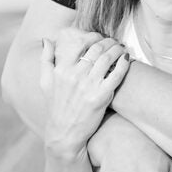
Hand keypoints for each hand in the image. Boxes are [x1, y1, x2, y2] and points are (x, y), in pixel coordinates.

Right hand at [40, 31, 128, 159]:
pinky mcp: (102, 96)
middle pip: (97, 49)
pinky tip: (127, 59)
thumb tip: (47, 40)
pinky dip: (124, 63)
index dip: (93, 37)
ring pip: (108, 58)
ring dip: (118, 49)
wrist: (65, 134)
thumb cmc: (56, 107)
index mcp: (61, 70)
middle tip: (114, 42)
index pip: (80, 44)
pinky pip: (117, 74)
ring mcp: (89, 85)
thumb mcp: (44, 83)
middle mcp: (75, 75)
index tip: (99, 38)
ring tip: (122, 48)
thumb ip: (45, 59)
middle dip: (108, 42)